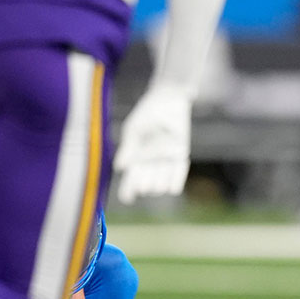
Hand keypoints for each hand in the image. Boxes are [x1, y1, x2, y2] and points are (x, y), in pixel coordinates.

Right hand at [114, 87, 191, 203]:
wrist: (168, 100)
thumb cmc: (147, 112)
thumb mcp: (134, 129)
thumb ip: (129, 148)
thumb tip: (119, 167)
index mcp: (135, 158)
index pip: (130, 180)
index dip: (127, 191)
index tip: (127, 199)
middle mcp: (149, 163)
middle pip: (146, 185)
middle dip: (145, 184)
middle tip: (145, 175)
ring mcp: (165, 162)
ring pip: (161, 184)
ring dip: (160, 181)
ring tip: (161, 167)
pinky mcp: (180, 157)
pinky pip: (178, 176)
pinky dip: (176, 180)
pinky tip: (174, 179)